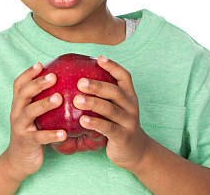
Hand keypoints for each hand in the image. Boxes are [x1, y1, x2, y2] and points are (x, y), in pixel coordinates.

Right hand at [4, 62, 66, 181]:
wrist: (18, 160)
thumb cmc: (32, 133)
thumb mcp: (33, 115)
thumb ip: (41, 101)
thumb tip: (65, 84)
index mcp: (18, 104)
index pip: (19, 84)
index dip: (28, 73)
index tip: (41, 64)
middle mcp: (16, 112)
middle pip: (23, 93)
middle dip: (38, 83)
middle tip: (54, 76)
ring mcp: (20, 127)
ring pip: (30, 112)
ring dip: (44, 104)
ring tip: (59, 98)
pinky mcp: (26, 142)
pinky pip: (39, 137)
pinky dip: (51, 134)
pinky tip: (64, 133)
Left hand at [72, 55, 152, 170]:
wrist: (135, 150)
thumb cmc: (117, 123)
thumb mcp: (115, 107)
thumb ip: (102, 95)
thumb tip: (74, 78)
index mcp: (129, 96)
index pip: (124, 76)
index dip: (113, 66)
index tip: (99, 58)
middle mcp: (131, 106)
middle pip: (115, 92)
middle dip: (97, 86)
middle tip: (80, 82)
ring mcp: (128, 122)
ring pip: (111, 110)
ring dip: (93, 104)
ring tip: (77, 100)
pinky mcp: (123, 136)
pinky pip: (108, 128)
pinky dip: (95, 123)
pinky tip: (82, 121)